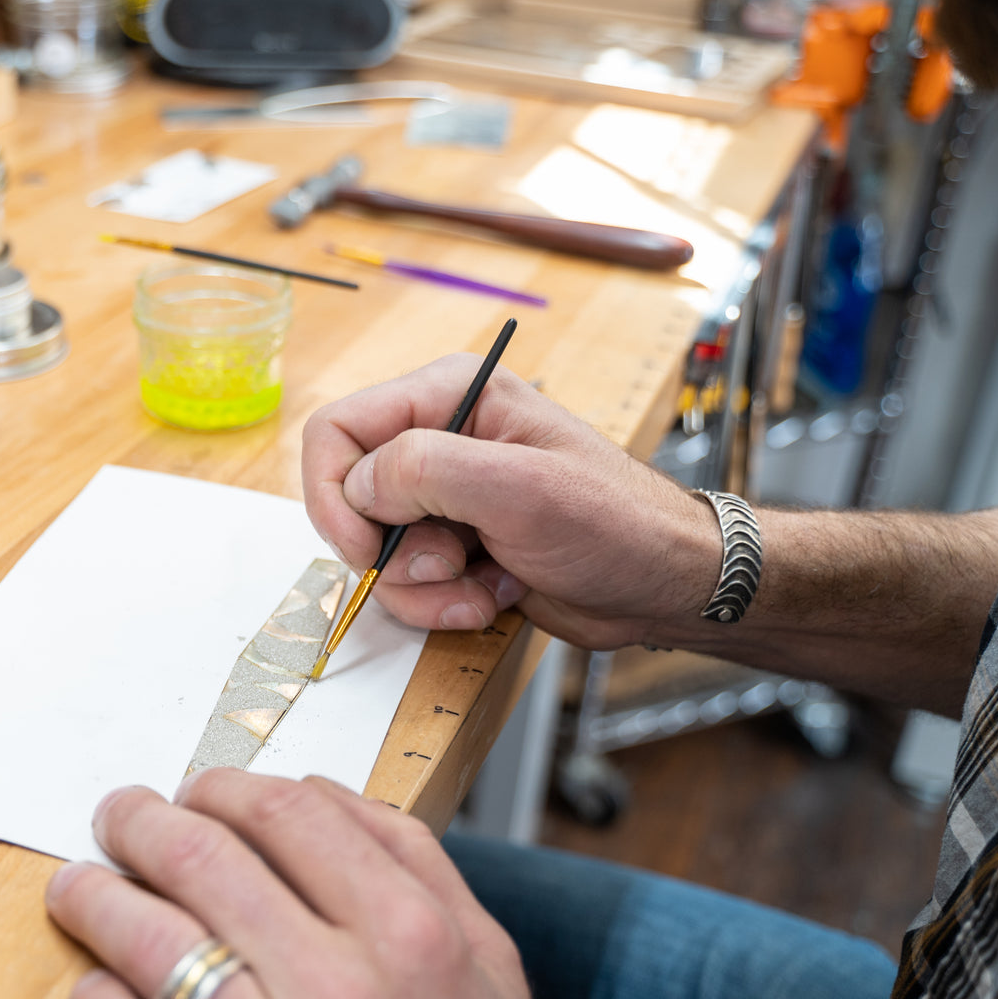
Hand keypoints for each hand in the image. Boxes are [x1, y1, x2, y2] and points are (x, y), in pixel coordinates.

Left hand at [45, 771, 570, 998]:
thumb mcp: (489, 962)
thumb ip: (416, 865)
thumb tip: (322, 797)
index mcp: (412, 935)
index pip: (290, 815)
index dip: (223, 788)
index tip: (196, 791)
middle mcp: (350, 996)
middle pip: (206, 862)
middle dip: (141, 824)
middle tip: (118, 819)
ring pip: (158, 947)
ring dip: (98, 901)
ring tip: (80, 890)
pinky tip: (96, 994)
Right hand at [301, 354, 716, 649]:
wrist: (662, 583)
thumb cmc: (615, 522)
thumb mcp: (520, 488)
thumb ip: (426, 470)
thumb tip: (357, 485)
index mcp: (449, 396)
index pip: (337, 431)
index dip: (334, 494)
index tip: (366, 545)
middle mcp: (439, 441)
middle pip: (349, 499)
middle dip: (391, 552)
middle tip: (448, 565)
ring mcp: (445, 498)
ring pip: (377, 552)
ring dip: (423, 587)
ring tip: (483, 585)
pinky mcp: (455, 546)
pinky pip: (408, 583)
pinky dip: (442, 602)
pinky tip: (495, 593)